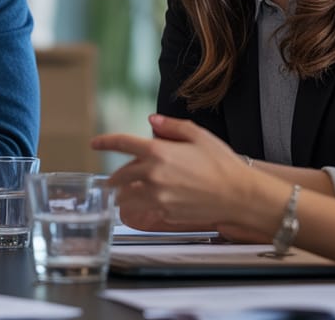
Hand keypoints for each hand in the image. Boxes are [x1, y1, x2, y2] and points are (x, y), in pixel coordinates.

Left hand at [92, 114, 252, 230]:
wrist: (239, 195)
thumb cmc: (222, 164)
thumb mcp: (198, 136)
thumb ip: (171, 126)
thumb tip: (152, 121)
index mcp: (158, 151)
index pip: (122, 144)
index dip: (105, 142)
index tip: (94, 143)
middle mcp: (153, 174)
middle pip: (119, 176)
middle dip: (114, 177)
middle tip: (113, 179)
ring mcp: (157, 196)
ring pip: (126, 198)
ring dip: (122, 196)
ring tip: (123, 195)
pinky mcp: (164, 213)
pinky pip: (145, 209)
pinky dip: (143, 206)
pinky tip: (149, 204)